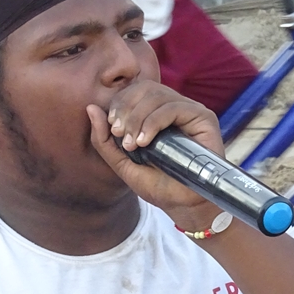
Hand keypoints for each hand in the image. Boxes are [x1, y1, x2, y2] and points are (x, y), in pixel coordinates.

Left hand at [87, 80, 221, 229]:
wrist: (182, 206)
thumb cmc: (157, 184)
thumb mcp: (122, 162)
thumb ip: (103, 139)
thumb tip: (90, 108)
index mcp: (157, 112)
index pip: (136, 90)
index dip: (120, 103)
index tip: (112, 128)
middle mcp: (175, 107)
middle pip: (145, 88)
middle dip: (126, 109)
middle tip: (120, 134)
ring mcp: (190, 110)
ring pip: (157, 96)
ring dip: (137, 118)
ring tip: (133, 144)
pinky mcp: (203, 118)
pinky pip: (173, 108)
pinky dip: (153, 122)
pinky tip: (145, 142)